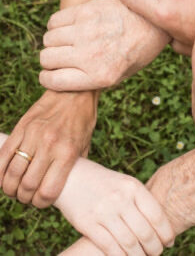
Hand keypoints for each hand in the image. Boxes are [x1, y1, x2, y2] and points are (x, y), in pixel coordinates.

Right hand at [0, 90, 96, 207]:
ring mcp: (33, 136)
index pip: (48, 191)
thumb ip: (74, 165)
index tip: (40, 202)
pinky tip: (2, 176)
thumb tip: (63, 184)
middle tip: (26, 196)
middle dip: (24, 197)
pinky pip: (3, 154)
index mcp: (67, 153)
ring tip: (14, 188)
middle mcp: (49, 146)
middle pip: (27, 185)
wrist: (74, 93)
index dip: (41, 203)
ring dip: (10, 187)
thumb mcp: (85, 145)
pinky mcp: (21, 127)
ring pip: (12, 173)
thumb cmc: (82, 121)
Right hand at [39, 0, 169, 90]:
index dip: (47, 79)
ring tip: (68, 43)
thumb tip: (65, 80)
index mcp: (100, 76)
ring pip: (48, 39)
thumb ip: (93, 80)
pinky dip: (56, 26)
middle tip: (61, 59)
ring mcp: (86, 32)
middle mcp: (90, 56)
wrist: (151, 24)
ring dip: (54, 43)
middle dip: (50, 61)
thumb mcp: (120, 76)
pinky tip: (69, 29)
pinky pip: (54, 21)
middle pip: (46, 59)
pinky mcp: (86, 11)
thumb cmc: (136, 53)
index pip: (53, 81)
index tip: (50, 75)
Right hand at [55, 158, 174, 255]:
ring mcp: (103, 211)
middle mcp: (120, 198)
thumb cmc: (104, 182)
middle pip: (145, 233)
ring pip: (129, 244)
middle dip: (155, 249)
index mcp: (133, 186)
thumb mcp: (125, 183)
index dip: (166, 233)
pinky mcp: (87, 223)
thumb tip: (160, 227)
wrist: (72, 176)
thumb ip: (141, 201)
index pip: (157, 215)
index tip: (169, 242)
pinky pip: (110, 248)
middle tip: (156, 252)